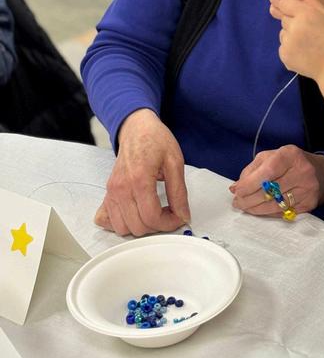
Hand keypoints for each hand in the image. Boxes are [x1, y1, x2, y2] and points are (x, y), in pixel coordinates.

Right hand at [94, 109, 190, 235]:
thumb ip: (179, 192)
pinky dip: (121, 223)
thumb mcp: (175, 162)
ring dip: (140, 226)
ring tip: (153, 212)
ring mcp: (111, 192)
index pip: (152, 217)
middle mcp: (121, 188)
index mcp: (139, 179)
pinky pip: (107, 220)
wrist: (137, 128)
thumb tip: (183, 215)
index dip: (169, 223)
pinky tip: (135, 213)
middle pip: (137, 227)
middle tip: (168, 213)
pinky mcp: (107, 193)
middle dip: (157, 226)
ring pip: (122, 228)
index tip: (178, 217)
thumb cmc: (155, 140)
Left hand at [230, 145, 323, 214]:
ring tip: (245, 207)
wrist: (322, 173)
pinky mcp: (309, 204)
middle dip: (249, 199)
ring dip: (256, 209)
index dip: (250, 183)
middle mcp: (302, 171)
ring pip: (276, 204)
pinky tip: (260, 210)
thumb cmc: (290, 163)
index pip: (268, 171)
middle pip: (271, 190)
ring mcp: (307, 189)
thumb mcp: (272, 157)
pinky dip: (268, 213)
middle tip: (238, 202)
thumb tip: (235, 187)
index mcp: (290, 155)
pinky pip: (283, 212)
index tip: (237, 191)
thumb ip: (252, 170)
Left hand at [277, 0, 323, 81]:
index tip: (300, 13)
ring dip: (291, 35)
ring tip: (308, 43)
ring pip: (283, 32)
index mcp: (305, 14)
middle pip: (284, 18)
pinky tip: (304, 52)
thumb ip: (311, 2)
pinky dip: (291, 48)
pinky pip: (283, 46)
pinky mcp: (284, 55)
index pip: (285, 2)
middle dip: (293, 22)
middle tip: (309, 31)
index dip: (292, 7)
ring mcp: (287, 43)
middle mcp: (293, 27)